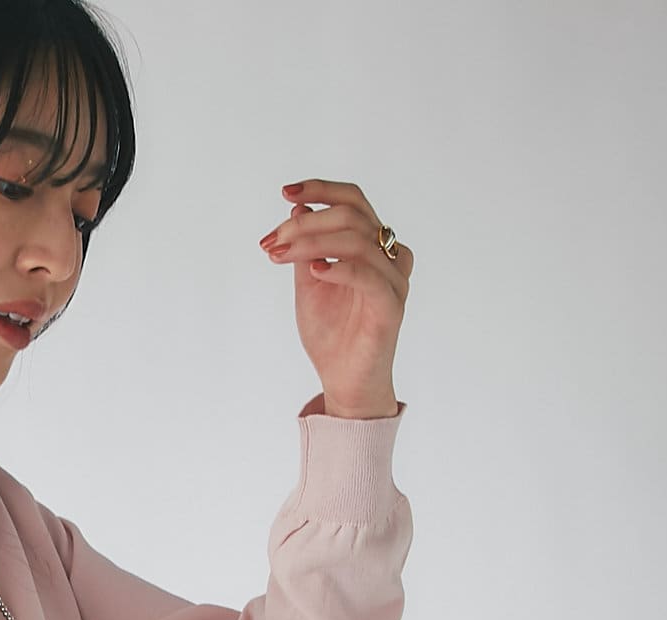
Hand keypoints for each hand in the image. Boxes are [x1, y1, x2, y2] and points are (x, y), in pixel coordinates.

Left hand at [259, 178, 412, 416]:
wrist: (342, 380)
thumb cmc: (330, 334)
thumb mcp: (308, 283)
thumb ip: (306, 248)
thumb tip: (298, 209)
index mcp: (371, 247)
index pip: (352, 202)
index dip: (321, 190)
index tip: (286, 193)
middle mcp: (389, 257)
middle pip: (352, 217)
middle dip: (306, 224)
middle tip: (272, 242)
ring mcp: (394, 280)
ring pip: (357, 241)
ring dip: (312, 243)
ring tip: (280, 255)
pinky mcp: (391, 307)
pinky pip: (368, 276)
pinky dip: (340, 268)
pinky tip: (314, 271)